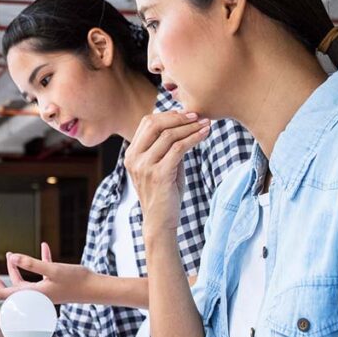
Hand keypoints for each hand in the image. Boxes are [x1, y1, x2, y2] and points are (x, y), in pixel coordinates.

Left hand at [0, 243, 91, 303]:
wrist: (96, 288)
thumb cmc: (76, 281)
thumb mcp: (52, 269)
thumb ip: (32, 263)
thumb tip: (14, 257)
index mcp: (32, 294)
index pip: (2, 293)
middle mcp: (35, 294)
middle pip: (10, 286)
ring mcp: (44, 290)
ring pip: (24, 278)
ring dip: (17, 266)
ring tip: (9, 255)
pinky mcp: (52, 283)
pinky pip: (41, 272)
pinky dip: (39, 260)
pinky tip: (43, 246)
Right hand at [125, 111, 210, 232]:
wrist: (160, 222)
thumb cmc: (164, 194)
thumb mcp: (161, 166)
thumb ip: (166, 148)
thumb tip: (184, 126)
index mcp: (131, 154)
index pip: (147, 123)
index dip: (168, 115)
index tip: (187, 114)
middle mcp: (134, 158)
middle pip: (155, 124)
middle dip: (179, 117)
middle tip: (198, 115)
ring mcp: (144, 166)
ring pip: (169, 135)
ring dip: (190, 127)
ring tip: (206, 124)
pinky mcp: (159, 174)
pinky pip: (178, 148)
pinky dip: (193, 138)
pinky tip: (204, 135)